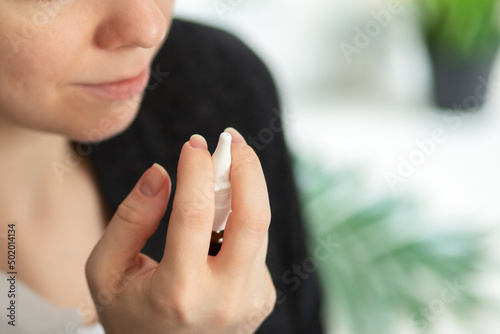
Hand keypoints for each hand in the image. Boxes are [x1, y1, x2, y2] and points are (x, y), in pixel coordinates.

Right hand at [85, 128, 275, 333]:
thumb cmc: (130, 316)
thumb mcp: (107, 272)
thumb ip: (130, 219)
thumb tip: (161, 174)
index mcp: (178, 293)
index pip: (195, 215)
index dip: (196, 170)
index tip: (194, 144)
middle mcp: (224, 298)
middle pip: (252, 218)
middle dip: (247, 168)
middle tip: (233, 140)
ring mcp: (250, 300)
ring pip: (257, 227)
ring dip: (244, 189)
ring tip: (224, 169)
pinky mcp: (262, 297)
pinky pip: (255, 245)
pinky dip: (239, 222)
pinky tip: (219, 223)